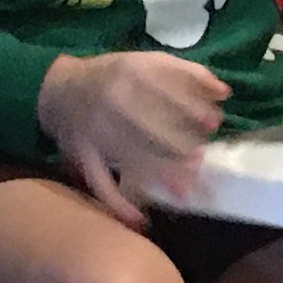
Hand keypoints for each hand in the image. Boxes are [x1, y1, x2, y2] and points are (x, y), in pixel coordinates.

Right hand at [38, 50, 227, 225]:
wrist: (58, 88)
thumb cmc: (114, 75)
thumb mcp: (148, 61)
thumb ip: (187, 73)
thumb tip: (224, 92)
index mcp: (131, 73)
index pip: (167, 92)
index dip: (192, 109)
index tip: (213, 124)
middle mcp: (112, 101)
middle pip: (149, 128)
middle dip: (178, 147)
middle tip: (199, 161)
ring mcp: (95, 131)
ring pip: (129, 158)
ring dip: (159, 176)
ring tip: (185, 192)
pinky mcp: (82, 155)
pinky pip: (99, 182)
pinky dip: (118, 203)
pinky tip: (141, 221)